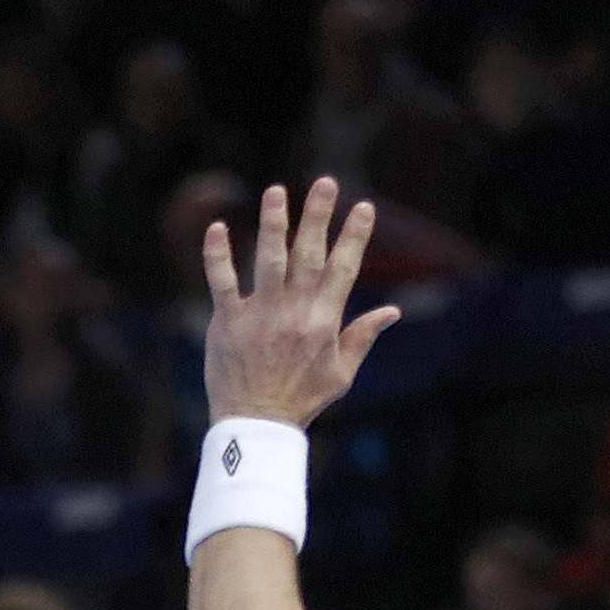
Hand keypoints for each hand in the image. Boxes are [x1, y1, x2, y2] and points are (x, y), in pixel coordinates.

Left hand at [203, 178, 402, 429]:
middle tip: (325, 182)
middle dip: (319, 216)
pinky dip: (218, 255)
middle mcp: (294, 312)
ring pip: (268, 259)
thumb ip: (362, 337)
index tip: (363, 207)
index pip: (344, 268)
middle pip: (309, 254)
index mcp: (324, 321)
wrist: (256, 427)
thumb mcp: (341, 374)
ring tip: (277, 191)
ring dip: (274, 223)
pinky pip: (221, 282)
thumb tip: (391, 312)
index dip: (354, 236)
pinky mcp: (228, 322)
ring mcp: (260, 315)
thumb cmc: (300, 401)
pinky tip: (218, 227)